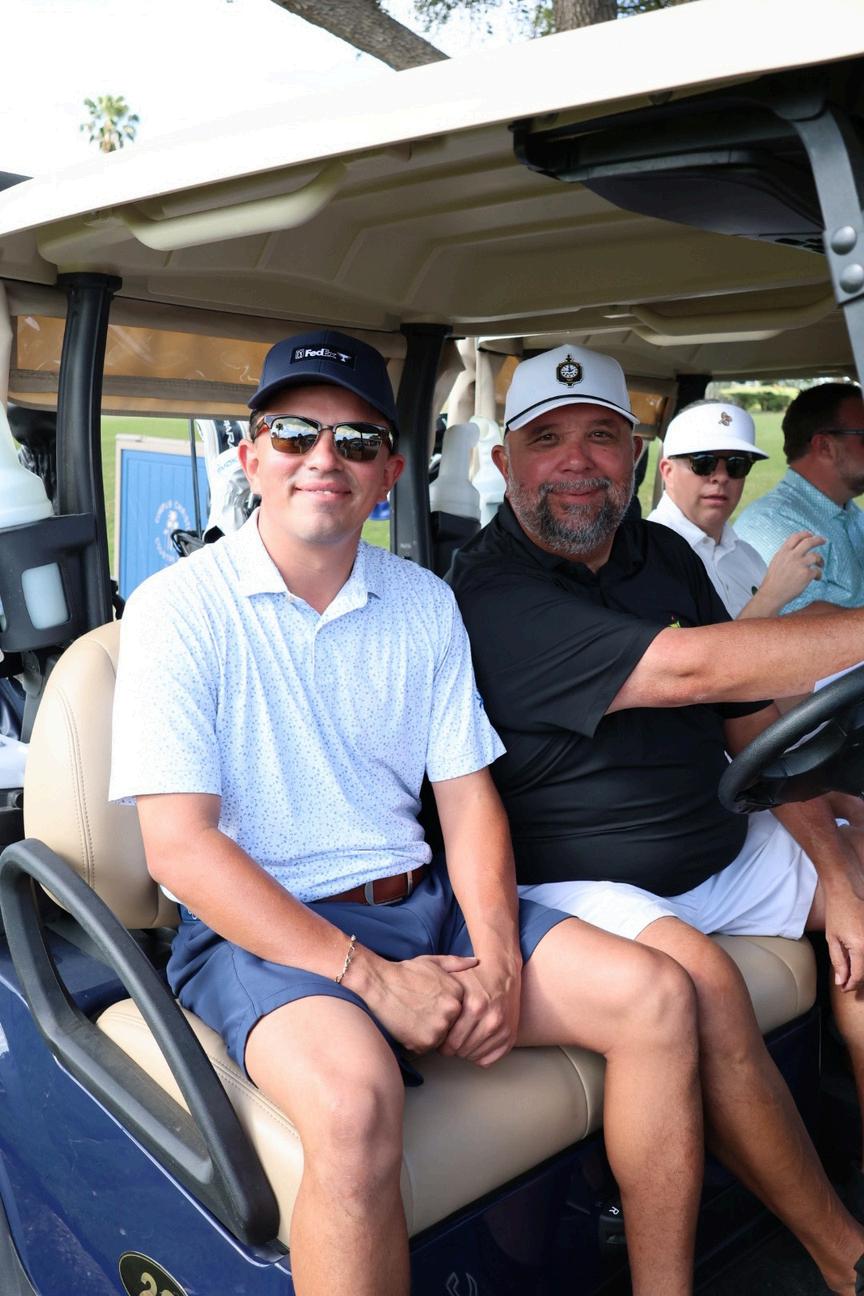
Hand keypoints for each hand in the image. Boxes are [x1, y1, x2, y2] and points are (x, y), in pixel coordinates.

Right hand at [352, 951, 477, 1052]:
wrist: (380, 983)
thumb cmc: (405, 972)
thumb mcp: (433, 962)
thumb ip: (456, 963)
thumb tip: (475, 962)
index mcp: (458, 993)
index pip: (459, 1011)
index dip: (443, 1009)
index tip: (430, 1003)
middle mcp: (452, 1012)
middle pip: (450, 1026)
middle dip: (437, 1023)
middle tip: (420, 1012)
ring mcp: (439, 1028)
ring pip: (439, 1039)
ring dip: (428, 1034)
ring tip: (413, 1018)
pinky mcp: (425, 1042)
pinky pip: (425, 1048)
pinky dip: (416, 1042)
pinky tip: (407, 1026)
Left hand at [438, 957, 521, 1067]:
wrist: (502, 970)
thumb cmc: (473, 976)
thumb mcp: (453, 978)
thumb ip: (437, 995)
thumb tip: (421, 1016)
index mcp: (474, 1006)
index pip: (450, 1043)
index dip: (440, 1042)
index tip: (439, 1035)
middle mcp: (491, 1019)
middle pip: (461, 1051)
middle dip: (451, 1048)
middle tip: (448, 1039)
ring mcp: (503, 1029)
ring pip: (474, 1057)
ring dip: (464, 1051)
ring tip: (460, 1039)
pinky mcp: (510, 1036)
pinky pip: (488, 1060)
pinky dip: (478, 1055)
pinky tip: (473, 1042)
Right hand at [759, 531, 825, 610]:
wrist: (772, 594)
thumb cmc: (773, 581)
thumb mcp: (776, 562)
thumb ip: (786, 554)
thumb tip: (796, 550)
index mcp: (783, 552)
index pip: (796, 537)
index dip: (805, 534)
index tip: (811, 535)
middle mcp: (792, 556)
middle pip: (809, 542)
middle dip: (818, 540)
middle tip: (823, 541)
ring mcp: (800, 564)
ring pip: (816, 556)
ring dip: (821, 560)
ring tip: (821, 565)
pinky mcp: (806, 574)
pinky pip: (817, 571)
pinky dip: (819, 575)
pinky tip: (816, 578)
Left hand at [824, 888, 863, 990]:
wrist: (846, 893)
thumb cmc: (837, 914)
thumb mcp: (833, 940)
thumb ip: (839, 962)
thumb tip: (842, 981)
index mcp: (860, 947)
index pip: (859, 975)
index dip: (851, 985)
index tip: (845, 989)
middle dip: (858, 980)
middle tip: (847, 983)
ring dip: (863, 971)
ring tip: (852, 973)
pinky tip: (858, 960)